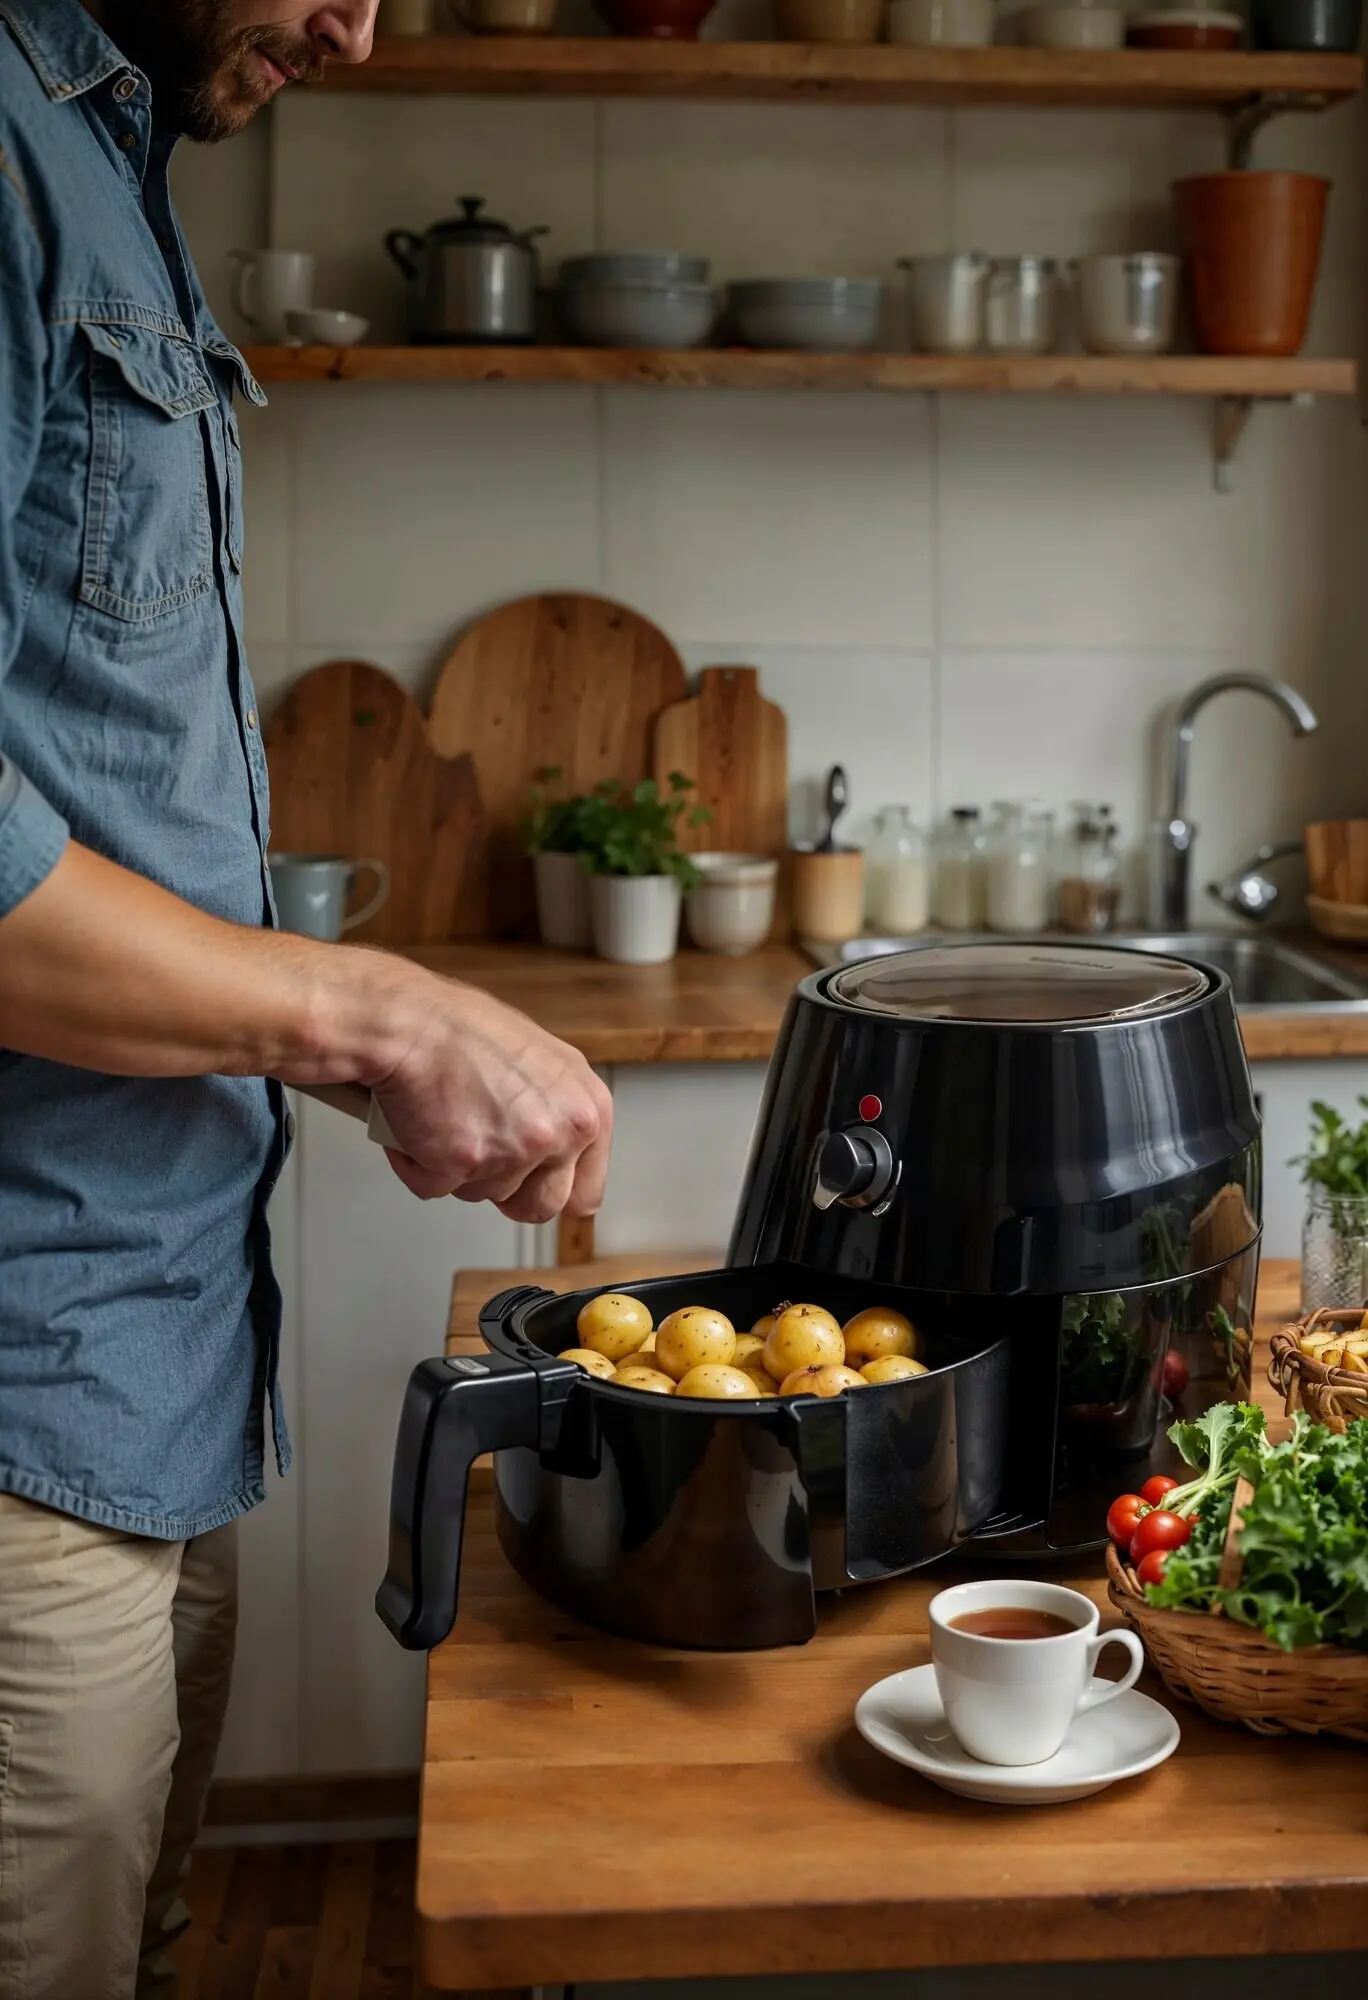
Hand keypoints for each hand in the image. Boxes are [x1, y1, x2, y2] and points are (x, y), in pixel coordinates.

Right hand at [359, 971, 612, 1223]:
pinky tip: (419, 1124)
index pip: (586, 1191)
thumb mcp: (542, 1064)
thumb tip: (555, 1153)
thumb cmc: (464, 1031)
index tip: (534, 1188)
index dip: (552, 1191)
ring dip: (458, 1169)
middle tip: (480, 1151)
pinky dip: (418, 1166)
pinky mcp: (465, 1164)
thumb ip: (557, 1113)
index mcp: (588, 1109)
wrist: (412, 1022)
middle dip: (506, 1190)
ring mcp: (514, 1151)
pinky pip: (435, 1189)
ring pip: (483, 1196)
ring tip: (447, 1116)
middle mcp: (560, 1132)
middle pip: (540, 1207)